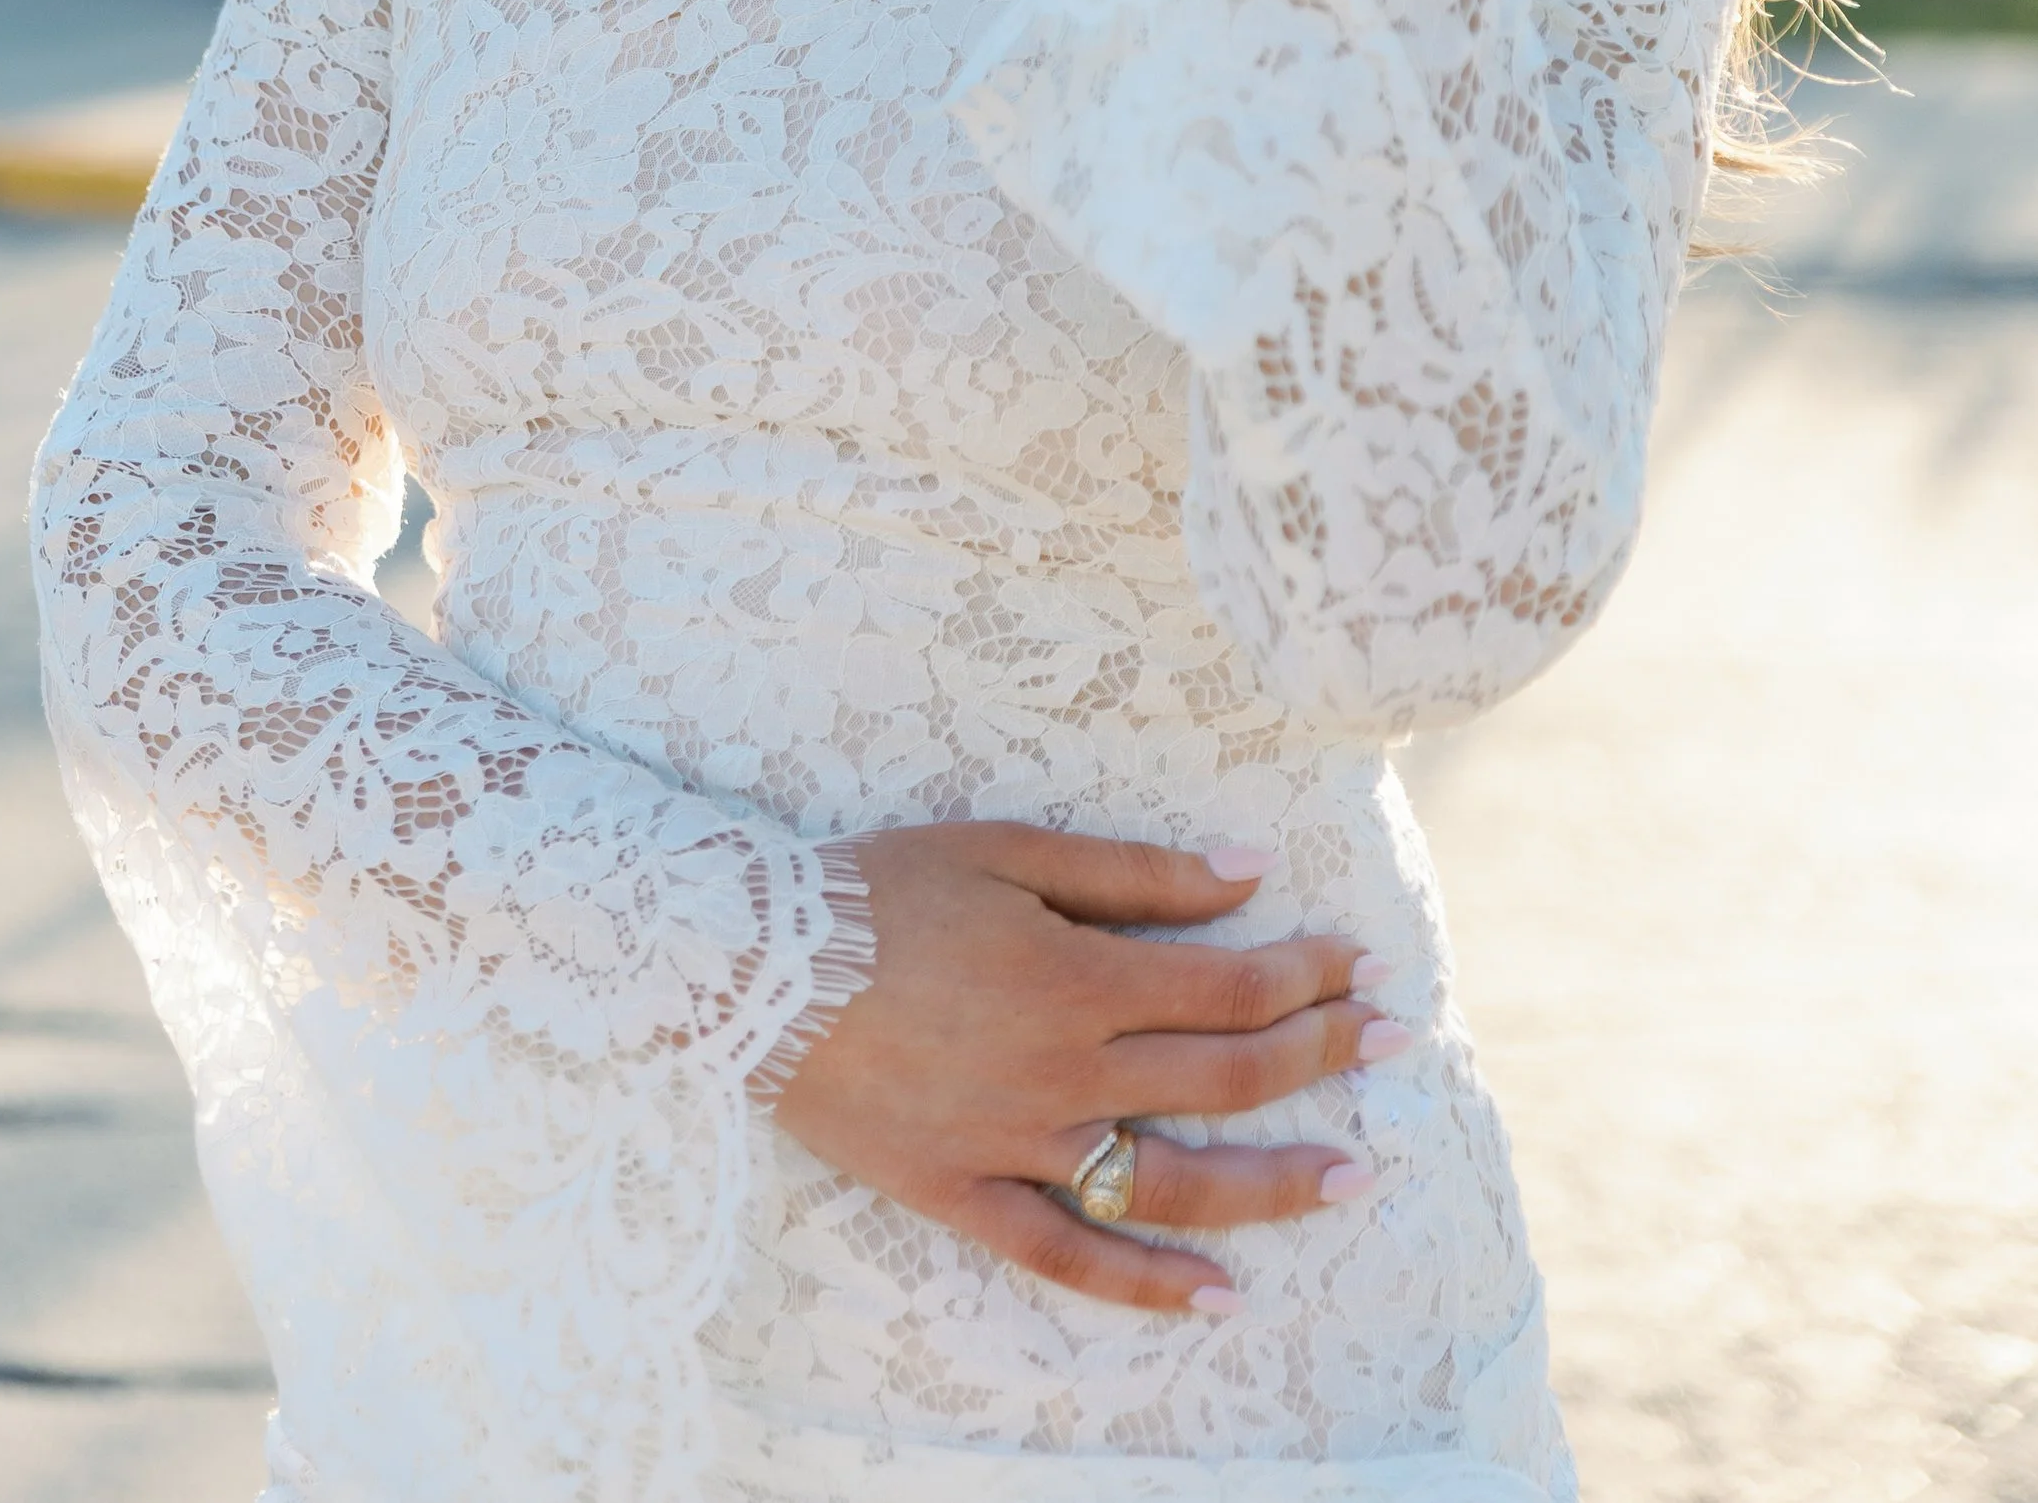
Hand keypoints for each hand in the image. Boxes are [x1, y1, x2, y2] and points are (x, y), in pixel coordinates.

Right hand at [767, 822, 1403, 1314]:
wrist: (751, 963)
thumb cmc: (881, 887)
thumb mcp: (1009, 851)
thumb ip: (1133, 872)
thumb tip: (1249, 872)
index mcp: (1077, 977)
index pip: (1227, 984)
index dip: (1308, 976)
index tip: (1366, 967)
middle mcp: (1064, 1071)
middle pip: (1221, 1073)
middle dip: (1320, 1053)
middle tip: (1397, 1044)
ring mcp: (1017, 1144)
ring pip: (1169, 1180)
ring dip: (1273, 1183)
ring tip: (1355, 1181)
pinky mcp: (963, 1194)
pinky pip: (1066, 1255)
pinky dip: (1144, 1284)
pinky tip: (1216, 1297)